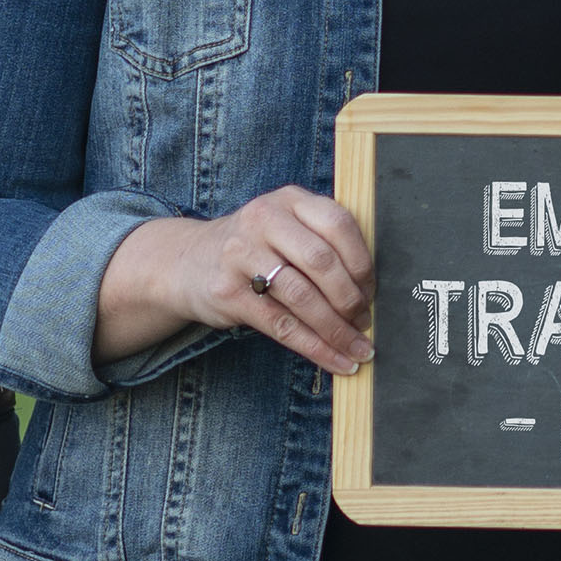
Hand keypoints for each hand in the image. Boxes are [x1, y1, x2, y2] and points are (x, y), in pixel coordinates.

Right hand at [103, 188, 374, 373]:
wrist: (187, 261)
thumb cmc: (255, 247)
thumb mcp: (286, 225)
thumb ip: (322, 242)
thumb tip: (371, 291)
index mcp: (289, 199)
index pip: (338, 224)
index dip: (362, 262)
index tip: (373, 291)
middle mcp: (264, 220)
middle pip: (321, 261)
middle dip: (350, 298)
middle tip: (364, 320)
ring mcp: (241, 255)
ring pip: (302, 297)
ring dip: (336, 329)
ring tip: (357, 348)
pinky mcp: (228, 293)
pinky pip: (282, 326)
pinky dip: (315, 348)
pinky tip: (336, 361)